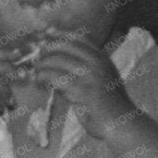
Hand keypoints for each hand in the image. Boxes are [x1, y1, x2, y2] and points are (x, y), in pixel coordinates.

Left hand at [25, 31, 140, 137]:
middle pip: (66, 45)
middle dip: (48, 48)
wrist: (122, 125)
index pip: (80, 37)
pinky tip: (39, 82)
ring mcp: (92, 75)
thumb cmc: (108, 107)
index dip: (62, 32)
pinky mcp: (83, 90)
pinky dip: (44, 78)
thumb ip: (86, 70)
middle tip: (37, 57)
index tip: (47, 32)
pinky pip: (56, 78)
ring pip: (59, 60)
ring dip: (42, 65)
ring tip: (35, 73)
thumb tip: (59, 63)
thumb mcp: (101, 81)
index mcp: (103, 58)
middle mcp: (98, 63)